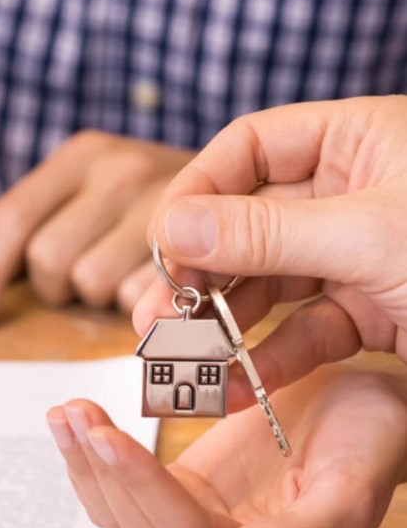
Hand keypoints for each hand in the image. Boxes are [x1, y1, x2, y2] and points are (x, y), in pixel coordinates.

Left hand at [0, 131, 193, 331]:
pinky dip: (136, 303)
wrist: (249, 185)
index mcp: (83, 154)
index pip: (13, 218)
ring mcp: (163, 205)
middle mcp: (120, 169)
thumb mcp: (97, 190)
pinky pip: (137, 298)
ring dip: (97, 294)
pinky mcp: (199, 247)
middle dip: (55, 284)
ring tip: (124, 275)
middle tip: (82, 277)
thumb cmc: (153, 202)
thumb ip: (47, 223)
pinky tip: (154, 284)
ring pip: (90, 283)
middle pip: (48, 259)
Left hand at [46, 366, 406, 527]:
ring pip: (120, 509)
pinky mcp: (180, 491)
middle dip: (101, 465)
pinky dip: (95, 456)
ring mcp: (193, 523)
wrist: (367, 414)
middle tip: (73, 412)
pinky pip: (124, 485)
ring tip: (65, 412)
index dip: (140, 485)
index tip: (105, 436)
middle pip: (139, 522)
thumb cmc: (369, 447)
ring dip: (86, 460)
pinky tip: (76, 422)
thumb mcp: (346, 493)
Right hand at [133, 97, 406, 405]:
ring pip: (266, 284)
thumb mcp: (372, 235)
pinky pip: (302, 330)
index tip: (164, 242)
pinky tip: (233, 387)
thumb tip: (172, 227)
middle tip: (155, 316)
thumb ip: (264, 232)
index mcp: (354, 140)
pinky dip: (268, 360)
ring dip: (222, 325)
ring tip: (179, 360)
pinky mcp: (368, 310)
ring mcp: (354, 254)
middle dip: (197, 272)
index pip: (248, 148)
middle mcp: (347, 193)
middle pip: (244, 223)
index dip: (197, 190)